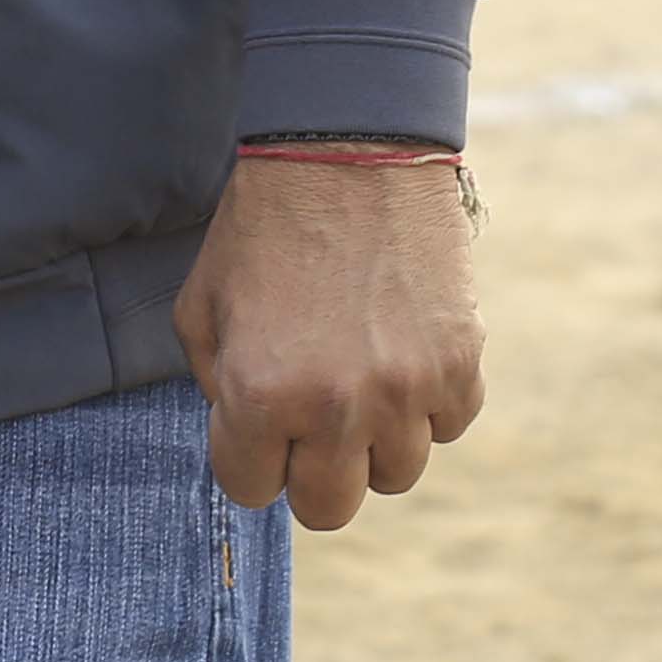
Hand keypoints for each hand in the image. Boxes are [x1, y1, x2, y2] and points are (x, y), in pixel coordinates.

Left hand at [174, 151, 480, 526]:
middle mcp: (335, 406)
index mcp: (259, 393)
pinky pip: (446, 427)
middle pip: (328, 507)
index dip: (247, 458)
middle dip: (309, 471)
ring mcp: (406, 392)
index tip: (254, 428)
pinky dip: (426, 404)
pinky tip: (399, 351)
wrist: (347, 154)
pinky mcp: (461, 368)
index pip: (250, 489)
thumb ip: (216, 384)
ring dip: (372, 440)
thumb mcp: (201, 305)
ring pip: (394, 474)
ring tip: (354, 376)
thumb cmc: (261, 228)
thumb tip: (246, 433)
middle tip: (304, 423)